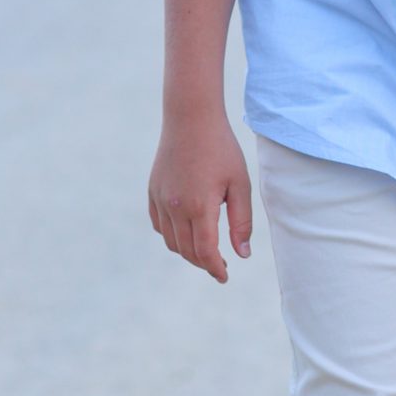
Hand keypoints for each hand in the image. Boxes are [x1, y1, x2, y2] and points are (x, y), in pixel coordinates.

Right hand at [148, 111, 251, 282]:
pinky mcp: (153, 192)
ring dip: (188, 252)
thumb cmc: (221, 149)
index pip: (206, 252)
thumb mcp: (239, 184)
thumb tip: (242, 254)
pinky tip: (186, 232)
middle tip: (221, 265)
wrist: (190, 119)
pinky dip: (172, 236)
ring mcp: (161, 200)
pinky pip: (159, 225)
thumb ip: (241, 222)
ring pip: (171, 241)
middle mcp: (175, 207)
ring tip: (206, 249)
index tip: (225, 276)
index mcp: (200, 206)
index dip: (216, 269)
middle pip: (187, 251)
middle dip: (204, 263)